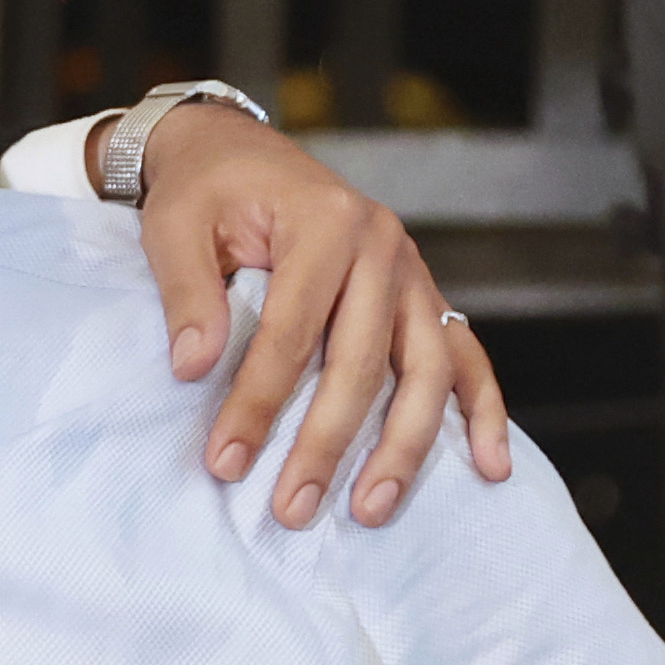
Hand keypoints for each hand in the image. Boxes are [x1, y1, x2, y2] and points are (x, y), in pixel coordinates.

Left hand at [115, 103, 509, 529]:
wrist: (238, 153)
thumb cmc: (205, 193)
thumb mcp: (174, 228)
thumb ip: (186, 294)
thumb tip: (193, 370)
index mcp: (326, 222)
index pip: (293, 333)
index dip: (258, 403)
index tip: (226, 462)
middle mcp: (383, 246)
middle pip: (364, 362)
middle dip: (327, 443)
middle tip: (292, 509)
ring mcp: (413, 273)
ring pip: (426, 371)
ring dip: (404, 447)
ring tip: (371, 511)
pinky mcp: (425, 296)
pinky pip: (465, 358)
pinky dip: (482, 412)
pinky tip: (490, 466)